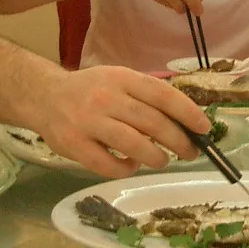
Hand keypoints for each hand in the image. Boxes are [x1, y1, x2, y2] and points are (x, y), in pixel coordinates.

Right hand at [30, 66, 209, 177]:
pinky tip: (131, 164)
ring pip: (134, 145)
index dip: (188, 113)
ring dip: (156, 157)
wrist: (44, 96)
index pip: (163, 95)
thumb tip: (186, 123)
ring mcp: (88, 122)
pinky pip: (110, 165)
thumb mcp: (118, 81)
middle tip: (191, 151)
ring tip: (162, 159)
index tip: (205, 128)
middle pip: (153, 123)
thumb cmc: (90, 91)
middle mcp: (105, 98)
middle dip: (179, 141)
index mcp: (121, 78)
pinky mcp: (74, 145)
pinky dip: (127, 169)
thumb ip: (146, 97)